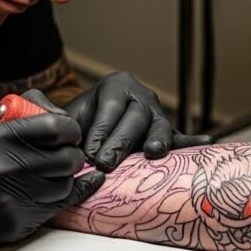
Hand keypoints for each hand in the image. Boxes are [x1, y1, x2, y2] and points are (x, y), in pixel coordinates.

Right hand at [0, 90, 104, 250]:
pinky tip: (71, 187)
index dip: (70, 129)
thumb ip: (20, 123)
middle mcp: (2, 168)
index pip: (54, 127)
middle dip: (72, 155)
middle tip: (67, 154)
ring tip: (52, 174)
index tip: (70, 133)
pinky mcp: (15, 222)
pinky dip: (63, 196)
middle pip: (66, 158)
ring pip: (65, 184)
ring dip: (65, 178)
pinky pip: (56, 207)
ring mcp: (9, 198)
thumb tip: (63, 120)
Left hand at [63, 71, 211, 171]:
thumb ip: (55, 117)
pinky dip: (192, 143)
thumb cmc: (80, 127)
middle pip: (135, 117)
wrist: (94, 134)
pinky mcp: (169, 136)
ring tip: (153, 153)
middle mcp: (141, 97)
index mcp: (115, 86)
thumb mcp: (66, 117)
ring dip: (158, 140)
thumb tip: (45, 118)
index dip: (101, 130)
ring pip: (160, 127)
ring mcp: (158, 116)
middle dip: (120, 142)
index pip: (111, 106)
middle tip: (106, 164)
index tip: (90, 154)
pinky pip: (181, 139)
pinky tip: (205, 144)